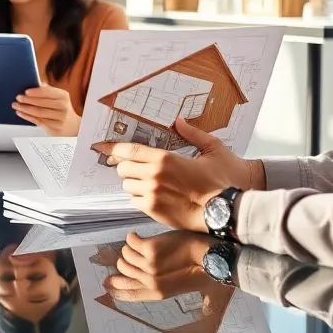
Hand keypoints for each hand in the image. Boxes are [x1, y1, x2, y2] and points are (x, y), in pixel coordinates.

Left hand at [12, 84, 80, 134]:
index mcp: (63, 96)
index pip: (48, 92)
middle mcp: (63, 106)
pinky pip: (38, 121)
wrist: (72, 126)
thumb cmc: (60, 109)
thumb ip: (47, 90)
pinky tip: (21, 113)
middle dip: (27, 100)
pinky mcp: (55, 128)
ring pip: (39, 113)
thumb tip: (37, 83)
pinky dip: (28, 117)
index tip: (26, 91)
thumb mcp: (58, 97)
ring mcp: (60, 118)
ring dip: (25, 109)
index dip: (36, 92)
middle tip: (18, 98)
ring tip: (16, 105)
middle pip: (42, 103)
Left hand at [91, 118, 256, 231]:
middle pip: (123, 168)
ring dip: (134, 182)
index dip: (114, 148)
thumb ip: (192, 133)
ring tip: (149, 182)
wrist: (228, 211)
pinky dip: (140, 198)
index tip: (104, 147)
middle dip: (127, 166)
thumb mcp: (213, 149)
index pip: (130, 150)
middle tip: (138, 166)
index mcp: (166, 159)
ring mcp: (153, 195)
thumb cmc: (224, 179)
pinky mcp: (154, 212)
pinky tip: (154, 196)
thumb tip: (178, 120)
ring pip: (127, 185)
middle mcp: (155, 176)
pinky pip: (135, 202)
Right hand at [102, 230, 220, 301]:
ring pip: (125, 254)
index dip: (117, 288)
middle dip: (124, 260)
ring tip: (138, 242)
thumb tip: (150, 285)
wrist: (208, 257)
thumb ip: (163, 289)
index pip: (130, 293)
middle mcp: (150, 282)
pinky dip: (132, 236)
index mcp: (157, 293)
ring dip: (129, 246)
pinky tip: (137, 234)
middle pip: (123, 270)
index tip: (107, 284)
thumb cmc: (199, 270)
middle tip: (130, 253)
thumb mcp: (180, 287)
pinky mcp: (150, 249)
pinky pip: (131, 241)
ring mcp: (148, 266)